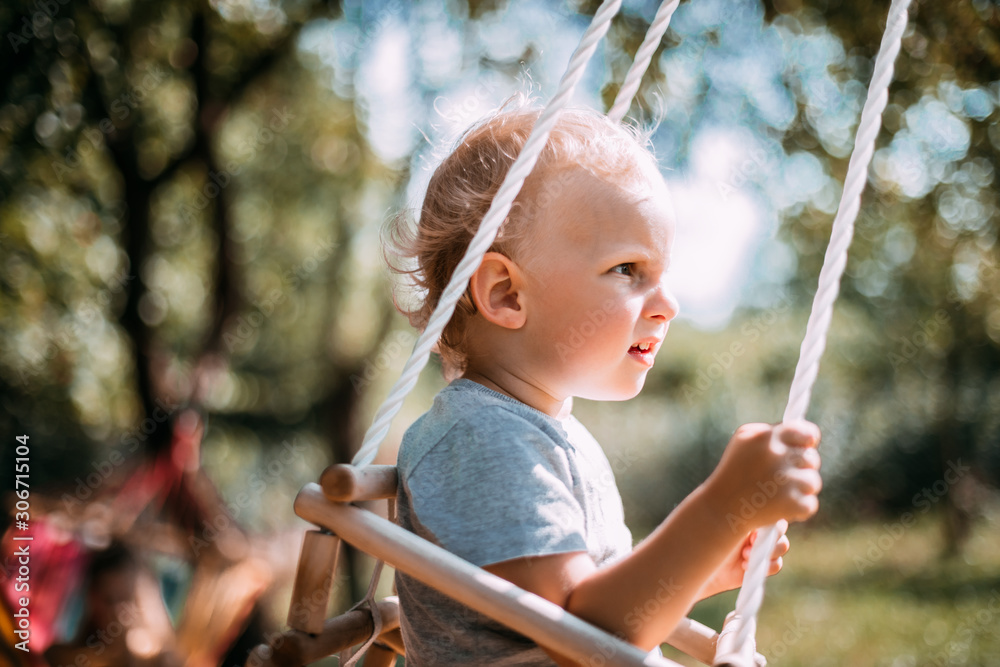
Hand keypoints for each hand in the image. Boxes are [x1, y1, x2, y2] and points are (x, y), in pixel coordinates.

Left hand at [697, 520, 789, 598]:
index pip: (773, 513)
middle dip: (768, 538)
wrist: (704, 565)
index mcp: (754, 516)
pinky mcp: (764, 566)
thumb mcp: (729, 524)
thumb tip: (765, 517)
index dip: (769, 522)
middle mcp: (762, 530)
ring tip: (744, 555)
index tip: (752, 531)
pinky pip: (777, 564)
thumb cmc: (712, 538)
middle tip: (749, 545)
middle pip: (781, 529)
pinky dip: (765, 566)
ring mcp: (764, 547)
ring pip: (782, 546)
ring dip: (766, 552)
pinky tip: (745, 566)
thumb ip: (746, 517)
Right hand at [702, 420, 821, 531]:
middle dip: (803, 468)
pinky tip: (781, 509)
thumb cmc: (734, 471)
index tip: (807, 447)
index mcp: (766, 437)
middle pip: (812, 459)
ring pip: (813, 482)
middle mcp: (776, 455)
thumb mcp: (744, 441)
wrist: (720, 508)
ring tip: (780, 494)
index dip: (809, 440)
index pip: (806, 432)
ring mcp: (785, 480)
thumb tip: (807, 435)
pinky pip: (810, 504)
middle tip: (785, 476)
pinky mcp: (791, 503)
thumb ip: (772, 432)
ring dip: (801, 490)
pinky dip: (798, 510)